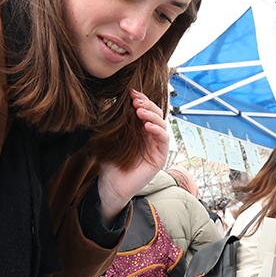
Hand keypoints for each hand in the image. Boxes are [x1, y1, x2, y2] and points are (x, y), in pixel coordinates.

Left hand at [97, 90, 169, 223]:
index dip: (141, 99)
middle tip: (135, 100)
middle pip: (156, 113)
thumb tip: (115, 101)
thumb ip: (117, 122)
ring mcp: (157, 146)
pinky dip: (157, 130)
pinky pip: (164, 139)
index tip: (131, 92)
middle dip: (147, 104)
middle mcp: (150, 136)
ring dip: (151, 114)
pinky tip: (146, 126)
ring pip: (162, 123)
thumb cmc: (111, 162)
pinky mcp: (160, 156)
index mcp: (140, 129)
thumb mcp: (112, 138)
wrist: (112, 184)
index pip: (146, 109)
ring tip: (139, 111)